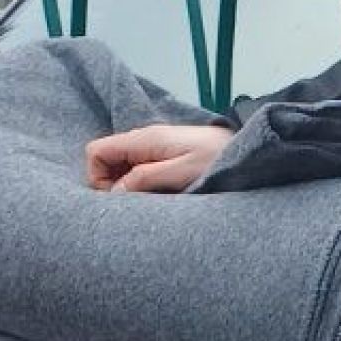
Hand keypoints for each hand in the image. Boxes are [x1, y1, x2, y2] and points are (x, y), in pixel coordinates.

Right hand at [85, 122, 227, 195]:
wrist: (244, 148)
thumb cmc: (216, 159)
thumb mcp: (180, 173)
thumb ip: (145, 179)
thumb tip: (115, 192)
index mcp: (143, 139)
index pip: (96, 151)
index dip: (98, 177)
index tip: (119, 197)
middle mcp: (143, 139)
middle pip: (106, 159)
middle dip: (111, 184)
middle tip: (136, 201)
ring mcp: (153, 146)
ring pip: (121, 166)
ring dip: (127, 185)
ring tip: (150, 198)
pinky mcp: (163, 154)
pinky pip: (138, 168)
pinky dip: (140, 182)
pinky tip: (159, 192)